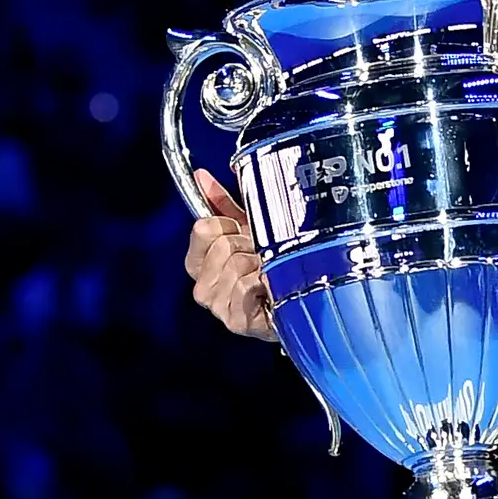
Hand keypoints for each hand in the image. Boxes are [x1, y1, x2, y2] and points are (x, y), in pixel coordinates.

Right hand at [183, 167, 275, 342]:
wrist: (297, 304)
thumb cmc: (270, 269)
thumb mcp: (247, 231)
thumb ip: (221, 204)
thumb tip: (201, 176)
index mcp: (200, 263)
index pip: (202, 228)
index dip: (229, 224)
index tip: (243, 233)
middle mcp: (203, 286)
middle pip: (223, 245)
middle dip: (251, 247)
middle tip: (264, 258)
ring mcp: (218, 306)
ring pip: (236, 266)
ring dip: (261, 266)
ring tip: (270, 275)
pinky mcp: (236, 321)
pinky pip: (244, 287)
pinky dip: (264, 283)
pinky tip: (271, 289)